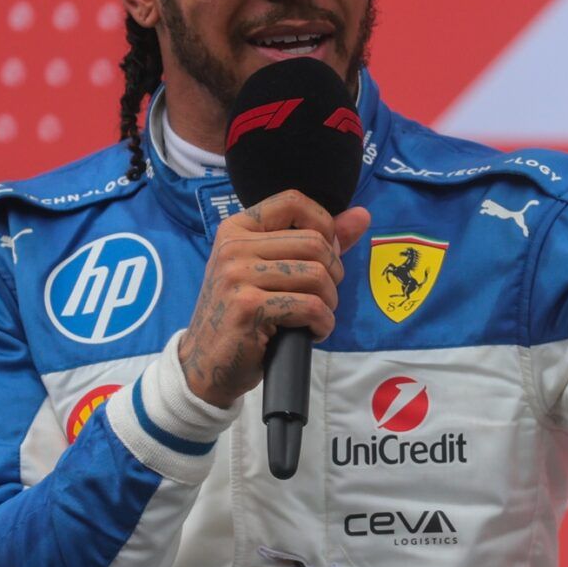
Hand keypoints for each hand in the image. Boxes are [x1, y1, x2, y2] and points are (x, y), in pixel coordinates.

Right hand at [178, 190, 371, 407]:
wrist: (205, 364)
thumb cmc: (245, 315)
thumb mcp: (272, 270)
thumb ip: (317, 240)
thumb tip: (362, 215)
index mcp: (237, 229)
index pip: (293, 202)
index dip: (325, 226)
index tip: (325, 255)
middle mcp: (233, 247)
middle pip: (315, 243)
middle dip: (333, 275)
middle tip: (321, 298)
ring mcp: (237, 276)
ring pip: (318, 276)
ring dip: (329, 303)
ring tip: (313, 317)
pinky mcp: (247, 307)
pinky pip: (311, 307)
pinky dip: (323, 324)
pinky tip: (311, 333)